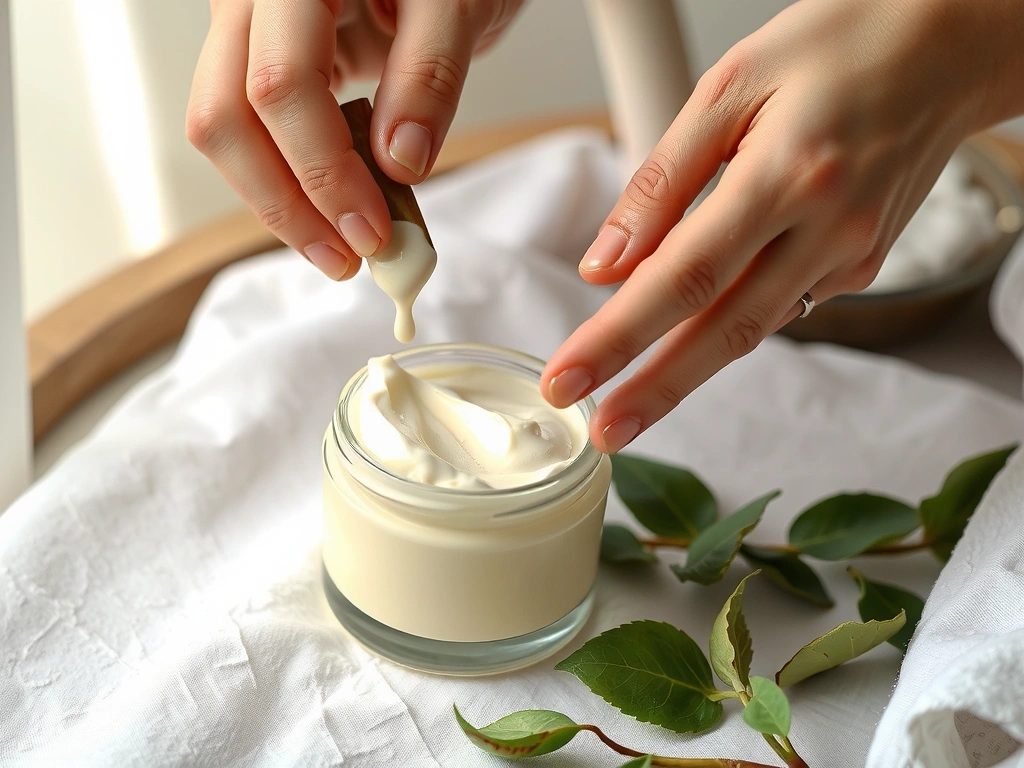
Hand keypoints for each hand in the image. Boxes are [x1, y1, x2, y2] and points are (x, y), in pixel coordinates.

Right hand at [187, 0, 520, 278]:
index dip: (323, 170)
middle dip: (284, 203)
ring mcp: (250, 30)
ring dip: (278, 202)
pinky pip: (252, 128)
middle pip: (225, 117)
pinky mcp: (266, 59)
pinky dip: (287, 178)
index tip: (373, 230)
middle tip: (347, 259)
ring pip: (226, 130)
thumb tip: (398, 161)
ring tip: (339, 249)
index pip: (280, 86)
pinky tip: (328, 213)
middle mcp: (251, 1)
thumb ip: (428, 74)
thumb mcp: (458, 4)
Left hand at [542, 0, 1018, 453]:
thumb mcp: (731, 85)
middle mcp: (827, 228)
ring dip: (685, 376)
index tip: (569, 379)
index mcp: (787, 174)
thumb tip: (606, 265)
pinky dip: (727, 325)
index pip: (684, 277)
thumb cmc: (835, 46)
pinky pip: (779, 306)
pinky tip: (691, 332)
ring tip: (627, 409)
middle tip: (601, 435)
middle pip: (723, 331)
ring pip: (752, 331)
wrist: (947, 46)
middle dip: (653, 391)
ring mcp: (852, 255)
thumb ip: (662, 181)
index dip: (620, 337)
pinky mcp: (862, 265)